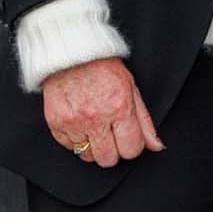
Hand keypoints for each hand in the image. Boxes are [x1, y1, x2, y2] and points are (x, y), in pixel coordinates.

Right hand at [41, 57, 160, 168]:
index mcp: (119, 108)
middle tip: (111, 134)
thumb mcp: (131, 88)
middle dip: (113, 150)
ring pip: (87, 156)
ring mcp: (74, 122)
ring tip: (94, 126)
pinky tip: (80, 122)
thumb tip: (156, 144)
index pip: (131, 149)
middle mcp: (96, 118)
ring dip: (93, 145)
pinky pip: (68, 147)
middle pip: (108, 159)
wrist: (72, 53)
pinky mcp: (56, 123)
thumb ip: (144, 120)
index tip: (128, 139)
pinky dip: (75, 139)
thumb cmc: (102, 66)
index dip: (132, 146)